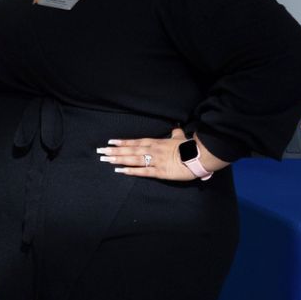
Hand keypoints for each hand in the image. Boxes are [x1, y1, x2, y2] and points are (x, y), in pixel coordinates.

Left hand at [98, 127, 221, 179]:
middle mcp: (153, 151)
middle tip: (100, 152)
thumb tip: (175, 127)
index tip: (110, 142)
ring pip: (133, 160)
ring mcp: (155, 161)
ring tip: (106, 160)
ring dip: (119, 160)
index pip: (135, 142)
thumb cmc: (190, 147)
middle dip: (114, 151)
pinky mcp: (160, 172)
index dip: (122, 142)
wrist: (200, 157)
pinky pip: (143, 172)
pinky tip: (120, 171)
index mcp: (156, 142)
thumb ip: (175, 133)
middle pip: (130, 150)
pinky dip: (131, 171)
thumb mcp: (180, 137)